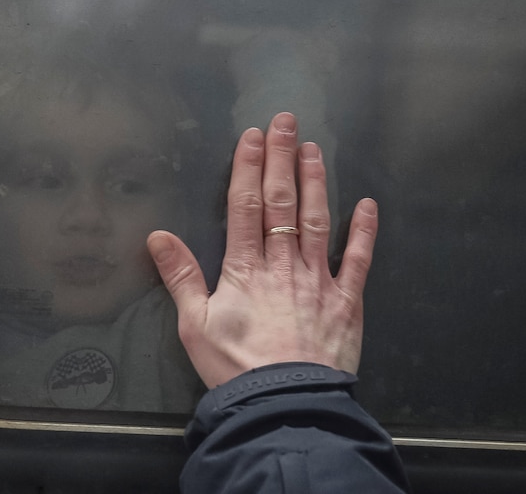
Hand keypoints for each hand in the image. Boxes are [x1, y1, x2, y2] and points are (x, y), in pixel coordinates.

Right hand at [147, 112, 377, 387]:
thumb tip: (158, 236)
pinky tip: (367, 205)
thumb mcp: (194, 324)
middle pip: (282, 203)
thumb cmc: (235, 365)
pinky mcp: (346, 301)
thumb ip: (180, 277)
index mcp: (245, 268)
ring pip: (316, 220)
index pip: (246, 206)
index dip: (249, 168)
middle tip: (287, 122)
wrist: (283, 404)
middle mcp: (283, 264)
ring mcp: (318, 280)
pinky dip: (363, 232)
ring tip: (315, 149)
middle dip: (283, 159)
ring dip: (316, 183)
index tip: (254, 136)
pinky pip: (358, 260)